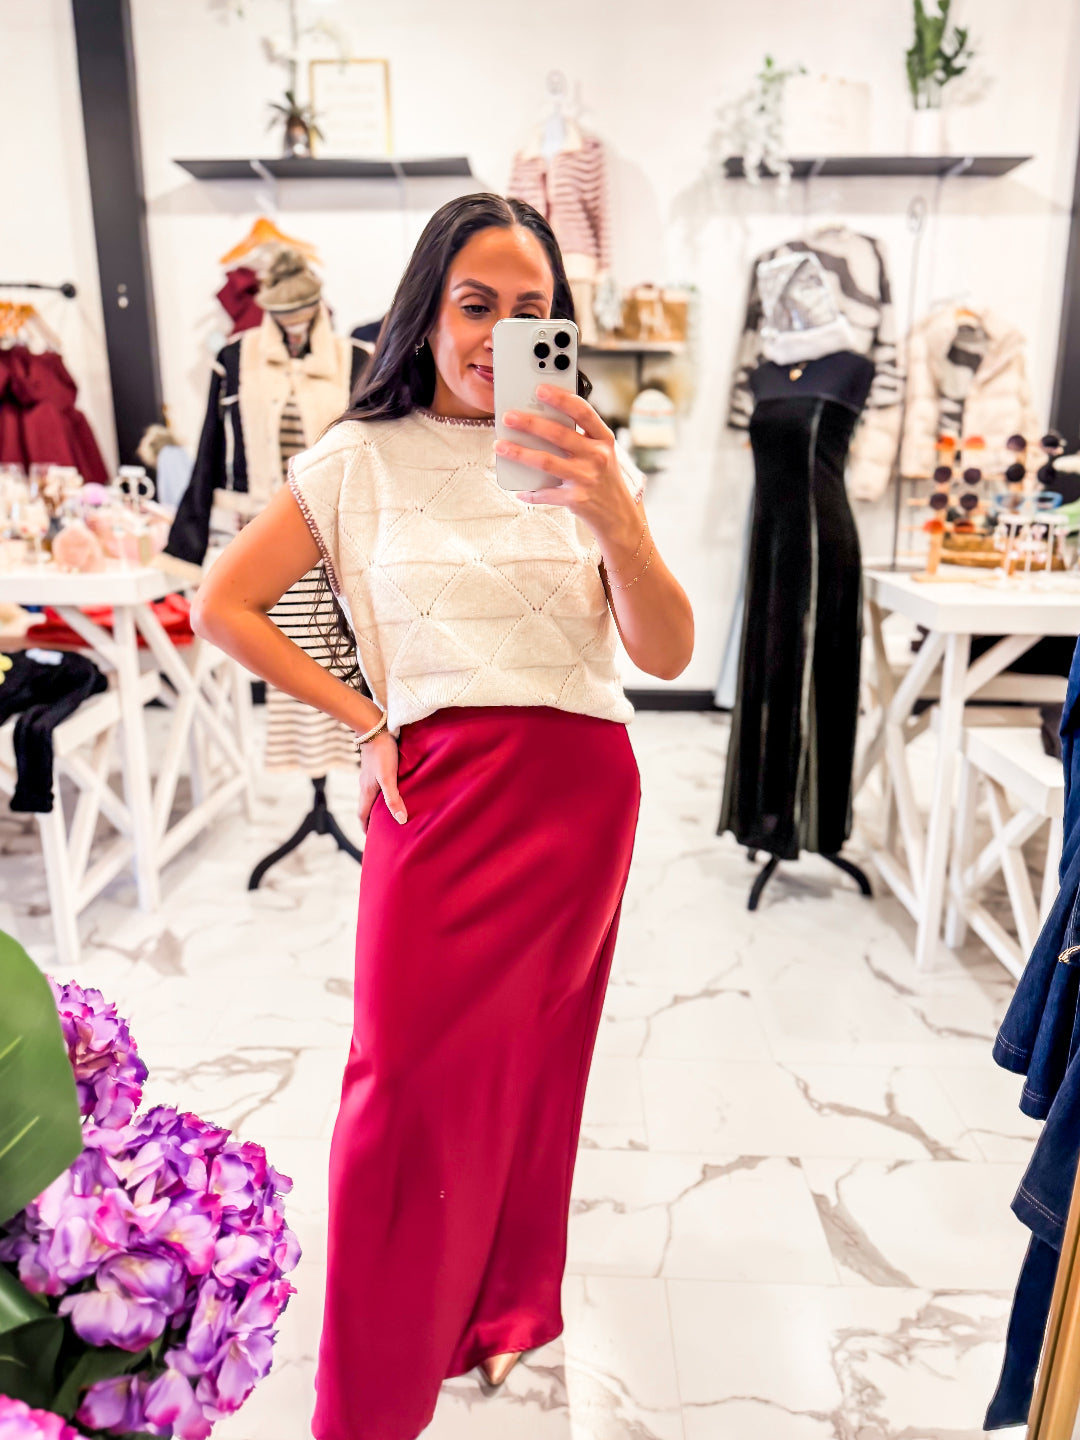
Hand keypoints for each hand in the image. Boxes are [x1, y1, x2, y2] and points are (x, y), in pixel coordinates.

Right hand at [357, 731, 407, 832]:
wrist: (374, 727)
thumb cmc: (382, 753)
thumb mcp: (388, 778)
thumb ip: (393, 798)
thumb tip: (400, 820)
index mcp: (366, 791)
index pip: (362, 815)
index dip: (366, 828)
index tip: (371, 838)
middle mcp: (365, 785)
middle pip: (366, 807)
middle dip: (371, 819)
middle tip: (382, 829)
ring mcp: (369, 775)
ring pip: (371, 795)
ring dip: (377, 805)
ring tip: (389, 812)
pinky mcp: (374, 766)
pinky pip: (376, 785)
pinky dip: (382, 792)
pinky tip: (393, 789)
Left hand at [495, 386, 639, 552]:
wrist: (619, 516)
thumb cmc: (604, 478)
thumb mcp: (601, 453)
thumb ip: (579, 437)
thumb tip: (540, 419)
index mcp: (604, 439)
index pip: (583, 412)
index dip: (561, 398)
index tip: (539, 389)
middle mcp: (597, 456)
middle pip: (558, 434)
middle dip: (530, 423)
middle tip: (508, 416)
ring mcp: (587, 478)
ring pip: (546, 461)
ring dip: (519, 453)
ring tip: (500, 446)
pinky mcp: (576, 499)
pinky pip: (545, 493)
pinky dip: (530, 492)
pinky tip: (518, 490)